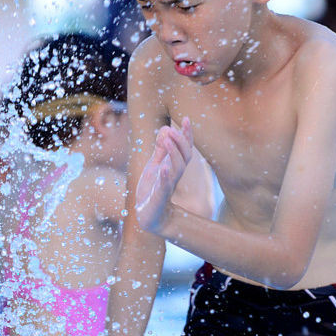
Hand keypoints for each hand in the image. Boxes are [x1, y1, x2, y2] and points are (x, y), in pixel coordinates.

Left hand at [135, 117, 192, 233]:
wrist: (149, 217)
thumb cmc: (153, 190)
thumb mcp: (154, 166)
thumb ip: (160, 150)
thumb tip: (165, 128)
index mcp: (173, 166)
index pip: (184, 148)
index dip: (186, 134)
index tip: (185, 118)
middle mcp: (174, 175)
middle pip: (184, 157)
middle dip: (180, 142)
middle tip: (172, 129)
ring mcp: (168, 186)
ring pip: (177, 169)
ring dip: (173, 154)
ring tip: (167, 140)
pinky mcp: (159, 197)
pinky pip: (165, 186)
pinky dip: (165, 176)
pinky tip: (163, 167)